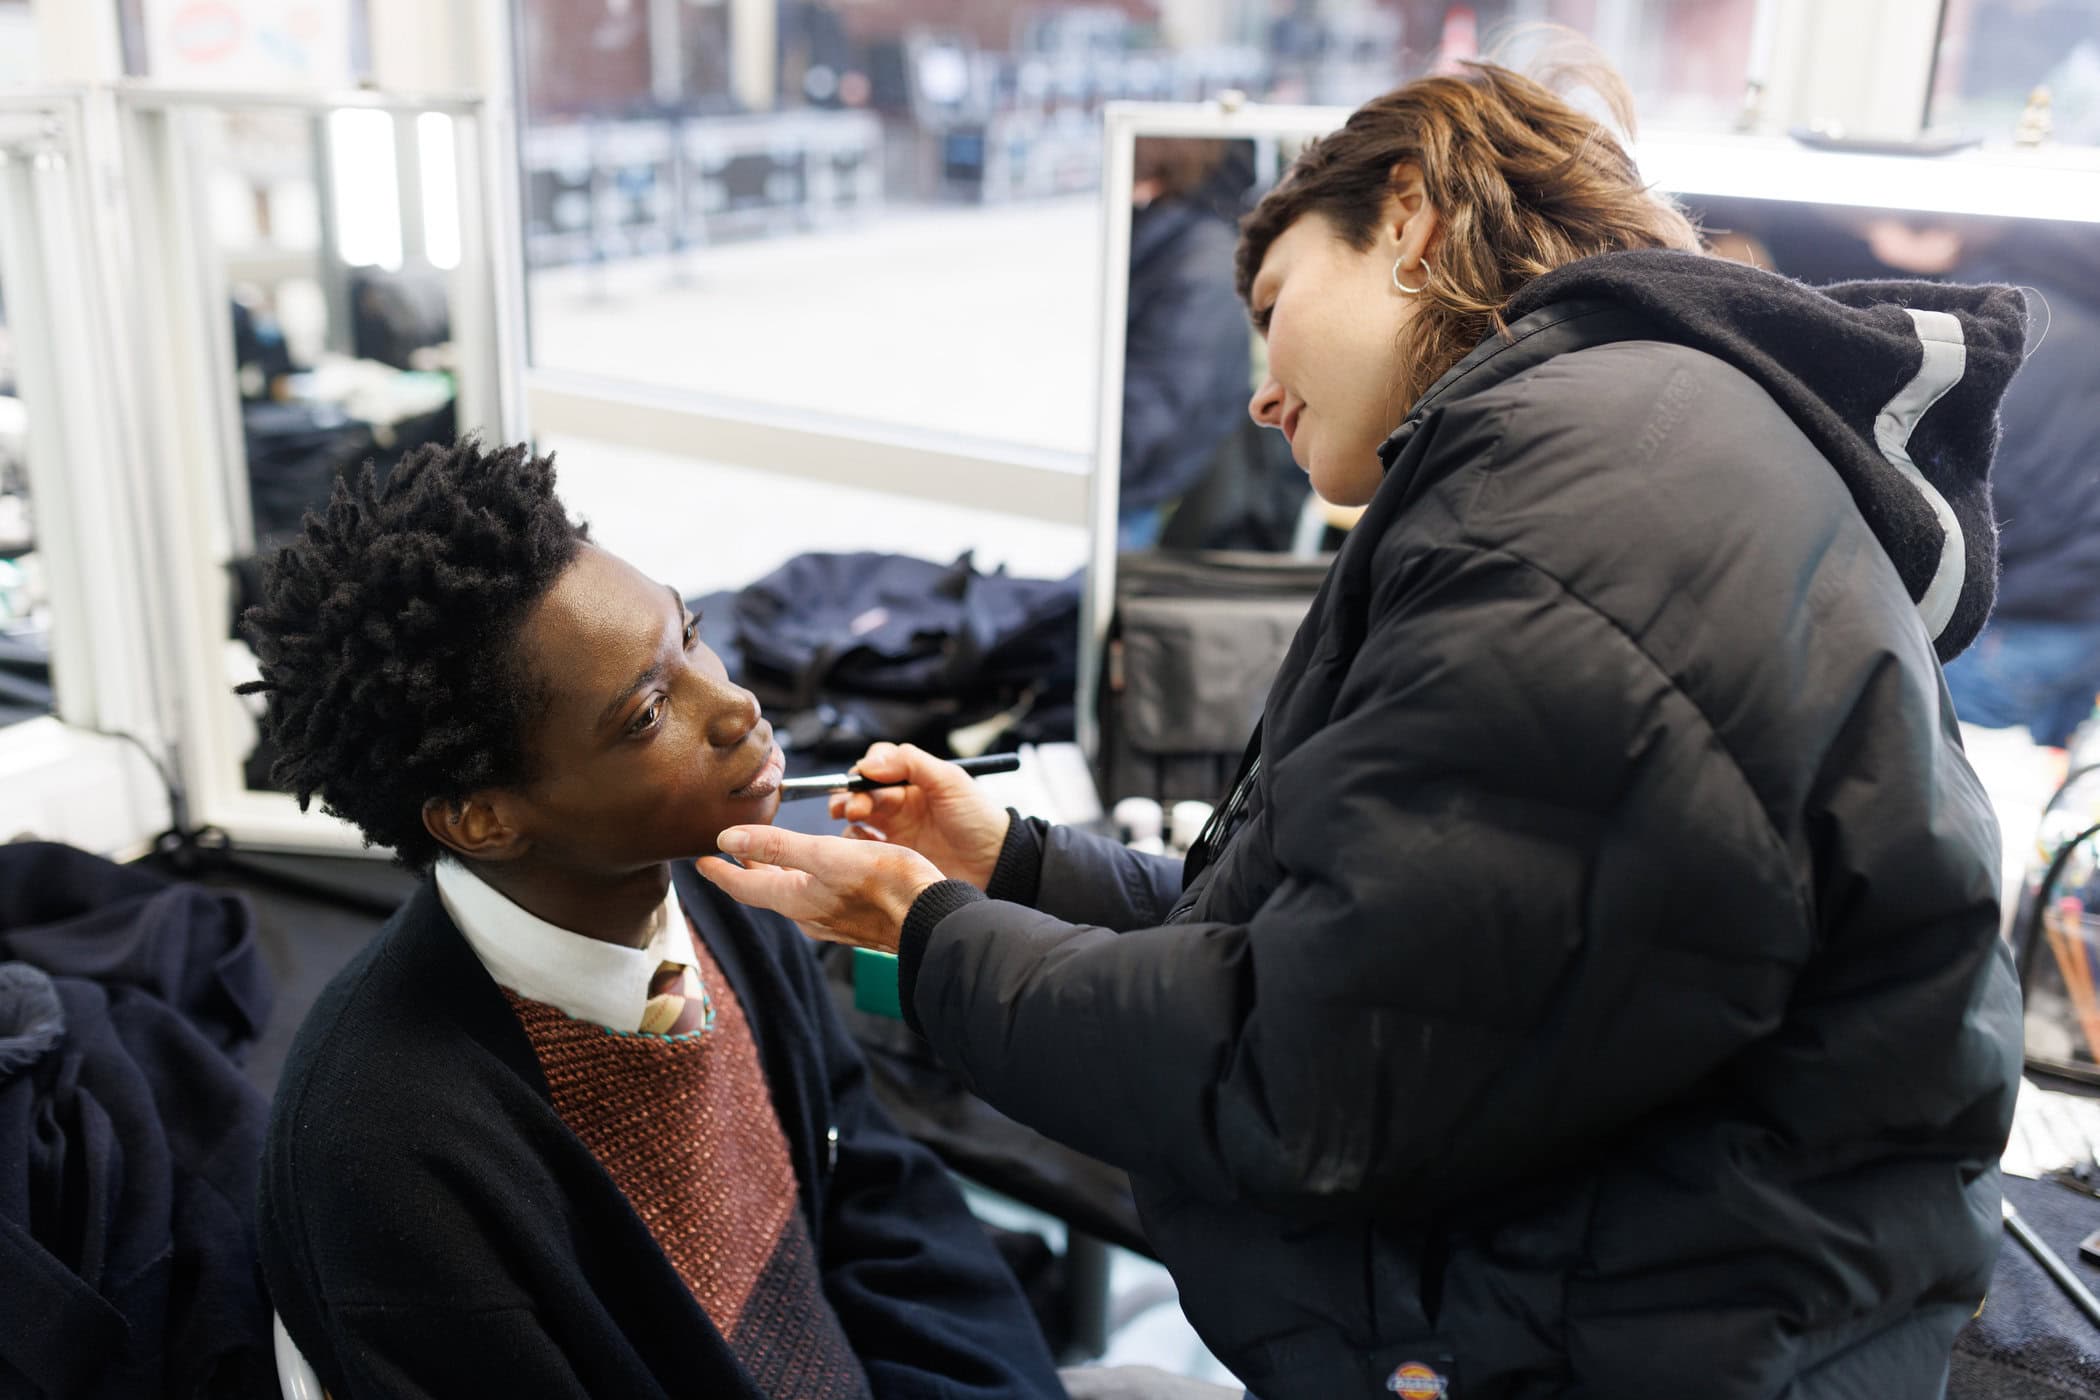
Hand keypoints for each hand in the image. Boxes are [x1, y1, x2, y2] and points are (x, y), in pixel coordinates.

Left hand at [696, 825, 945, 954]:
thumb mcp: (826, 855)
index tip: (700, 862)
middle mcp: (809, 914)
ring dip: (775, 875)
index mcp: (796, 900)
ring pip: (793, 894)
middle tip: (727, 856)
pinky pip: (817, 897)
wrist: (931, 918)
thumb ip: (777, 846)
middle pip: (767, 890)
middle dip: (746, 871)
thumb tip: (728, 839)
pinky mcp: (854, 918)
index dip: (720, 873)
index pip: (744, 887)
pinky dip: (805, 880)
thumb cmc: (886, 885)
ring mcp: (832, 919)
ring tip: (767, 859)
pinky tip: (818, 872)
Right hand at [827, 742, 1009, 889]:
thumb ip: (912, 763)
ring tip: (855, 823)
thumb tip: (869, 763)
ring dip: (848, 816)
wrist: (996, 865)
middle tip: (853, 808)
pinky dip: (855, 843)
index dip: (864, 769)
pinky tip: (863, 846)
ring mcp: (895, 831)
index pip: (878, 764)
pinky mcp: (893, 858)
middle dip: (850, 795)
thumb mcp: (950, 781)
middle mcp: (901, 803)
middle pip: (862, 791)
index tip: (860, 777)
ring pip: (857, 818)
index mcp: (914, 781)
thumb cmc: (979, 819)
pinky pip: (863, 848)